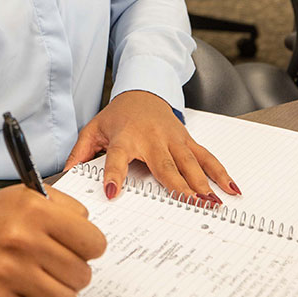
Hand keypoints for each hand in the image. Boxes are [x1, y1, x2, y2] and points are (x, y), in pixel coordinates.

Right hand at [0, 185, 104, 296]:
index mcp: (34, 211)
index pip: (94, 243)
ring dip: (57, 293)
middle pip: (82, 275)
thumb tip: (93, 238)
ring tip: (42, 279)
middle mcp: (21, 241)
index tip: (79, 248)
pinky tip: (21, 289)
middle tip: (55, 264)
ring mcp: (7, 274)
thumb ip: (67, 208)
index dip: (89, 247)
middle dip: (73, 272)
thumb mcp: (28, 196)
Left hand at [62, 90, 237, 202]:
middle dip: (176, 185)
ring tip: (211, 203)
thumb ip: (81, 152)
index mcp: (125, 138)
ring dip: (202, 183)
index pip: (116, 158)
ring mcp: (173, 140)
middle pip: (164, 165)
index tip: (111, 192)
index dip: (113, 174)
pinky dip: (220, 173)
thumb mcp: (94, 129)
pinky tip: (231, 189)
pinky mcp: (187, 141)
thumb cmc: (118, 115)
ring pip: (189, 163)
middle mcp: (151, 139)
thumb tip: (66, 174)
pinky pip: (206, 157)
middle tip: (188, 205)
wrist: (143, 91)